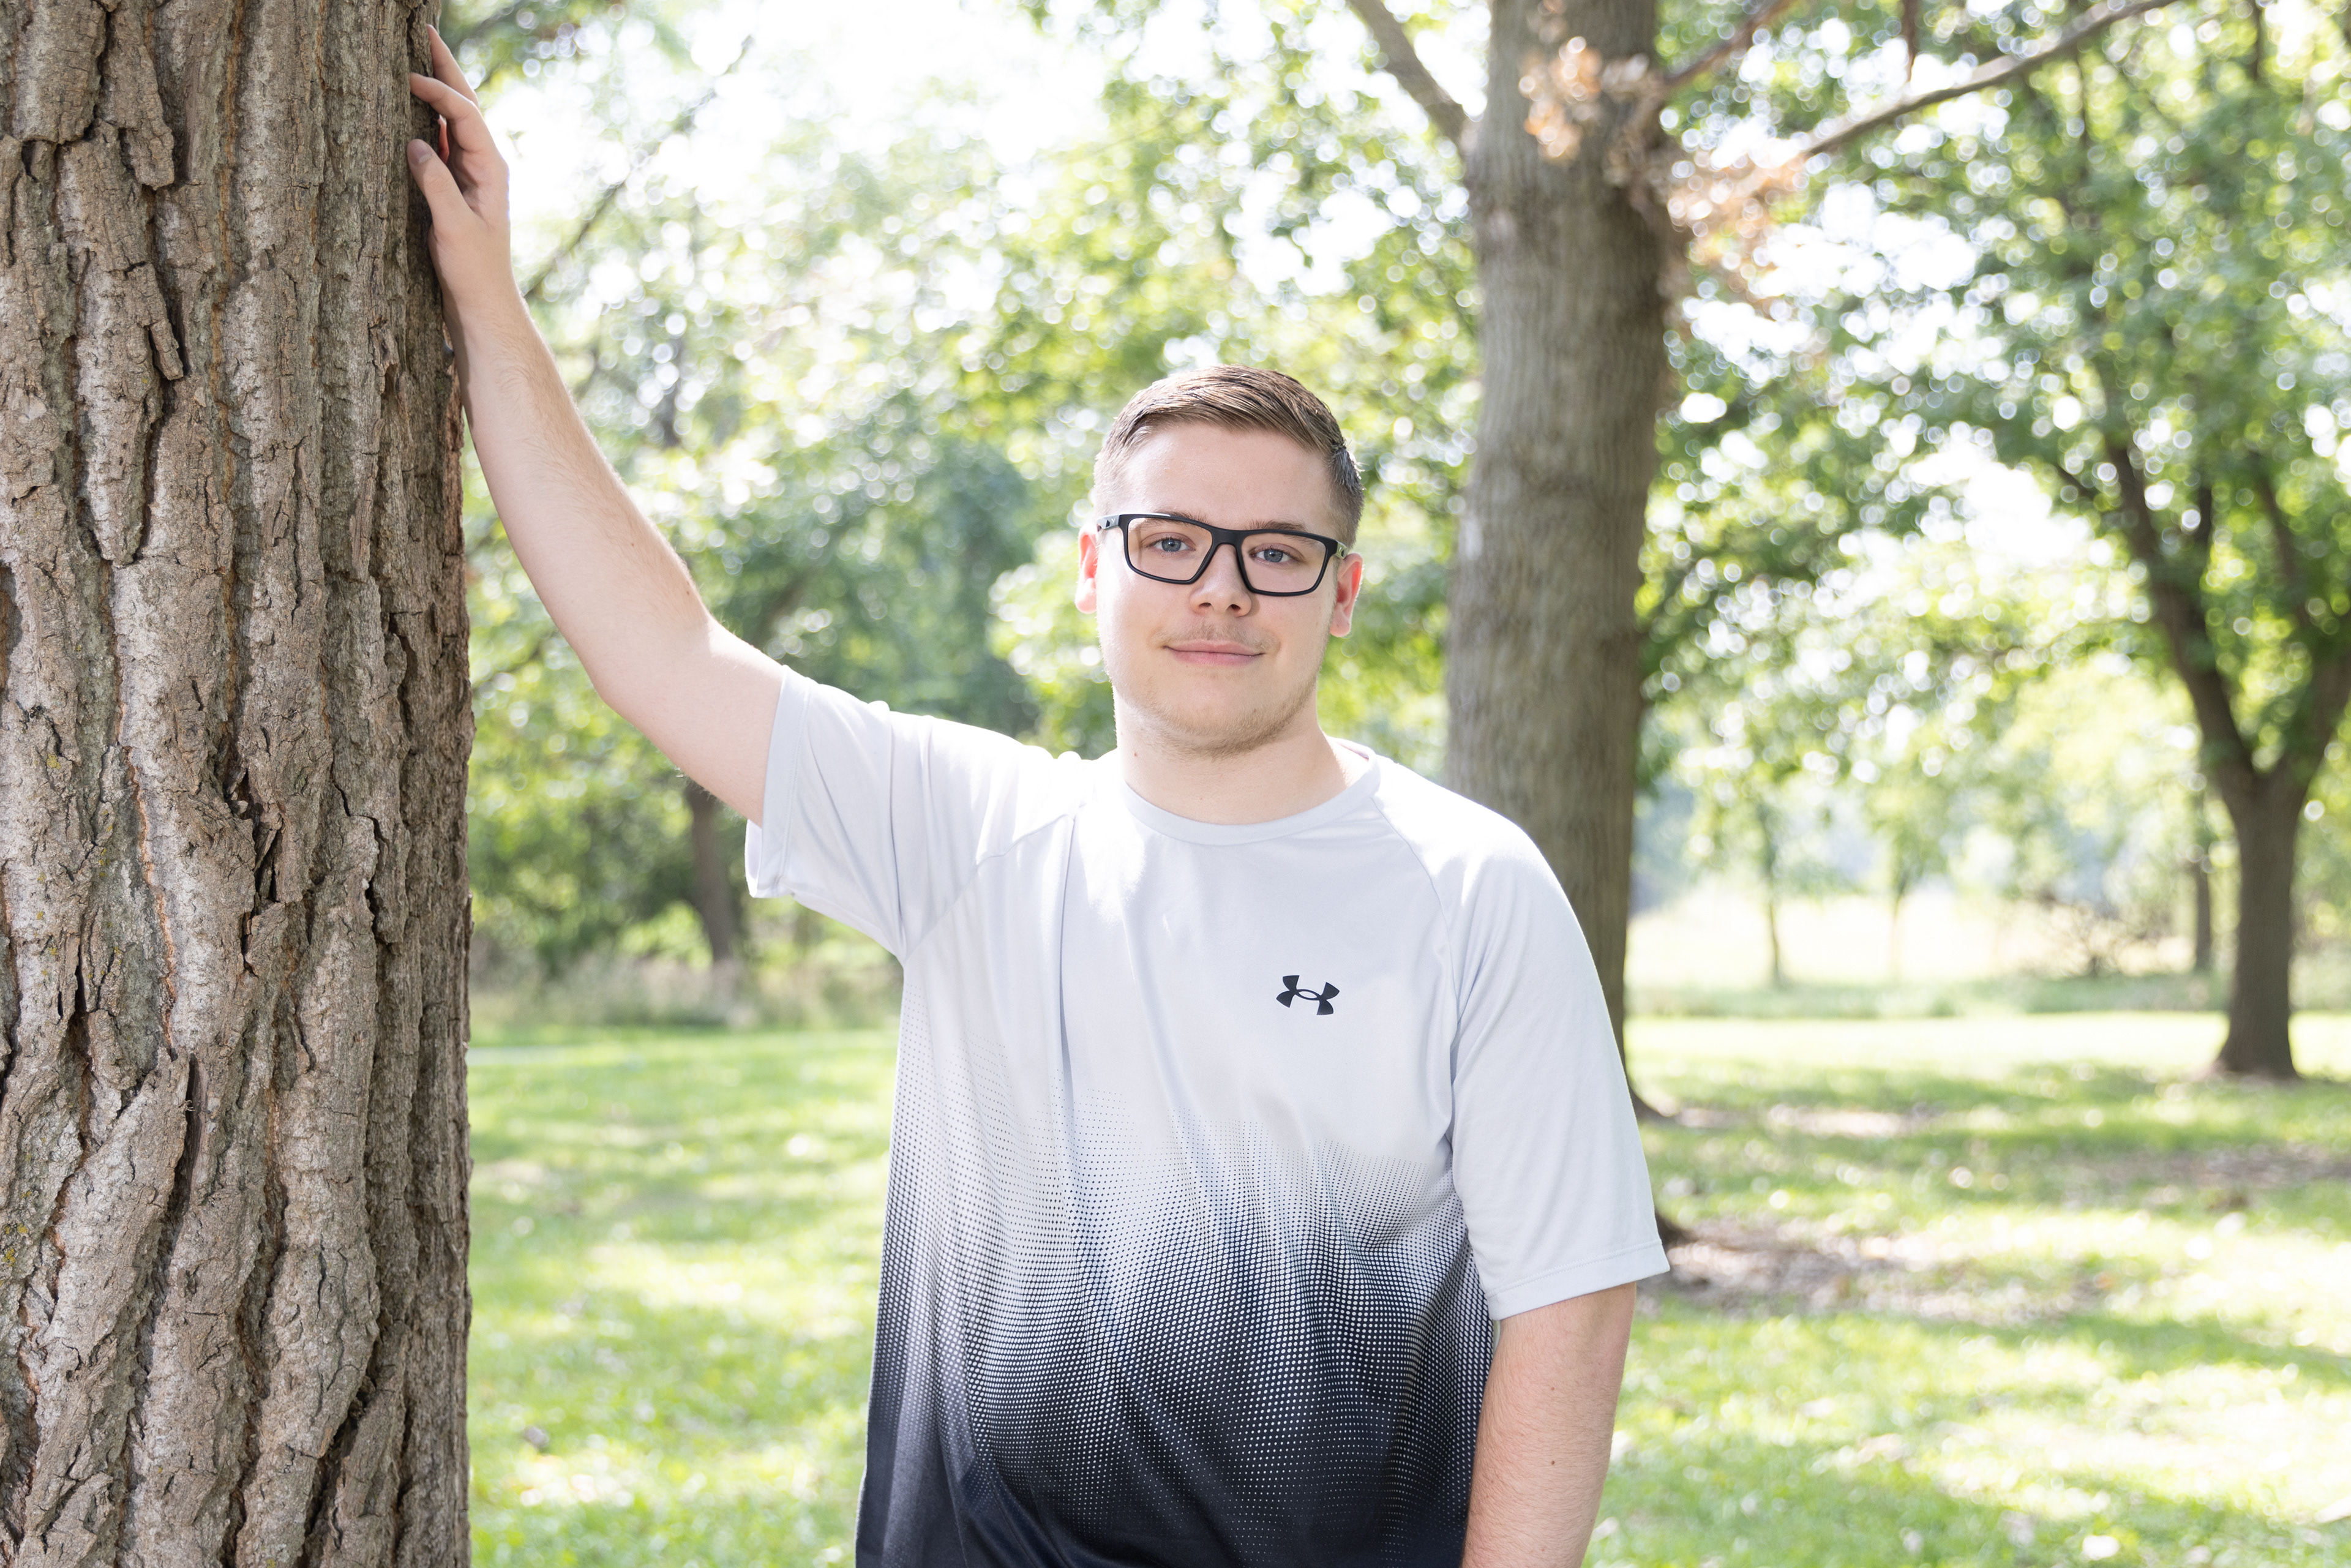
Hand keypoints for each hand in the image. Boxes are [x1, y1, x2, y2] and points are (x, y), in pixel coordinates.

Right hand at [406, 28, 521, 339]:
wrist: (482, 301)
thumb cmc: (473, 270)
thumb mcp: (454, 228)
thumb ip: (436, 184)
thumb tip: (415, 143)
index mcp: (491, 168)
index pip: (465, 115)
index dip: (438, 91)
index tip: (407, 75)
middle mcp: (483, 164)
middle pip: (464, 105)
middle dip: (445, 68)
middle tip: (423, 32)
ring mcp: (469, 172)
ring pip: (450, 119)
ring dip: (435, 87)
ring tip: (413, 55)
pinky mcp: (454, 185)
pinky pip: (439, 141)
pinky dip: (424, 118)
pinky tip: (407, 103)